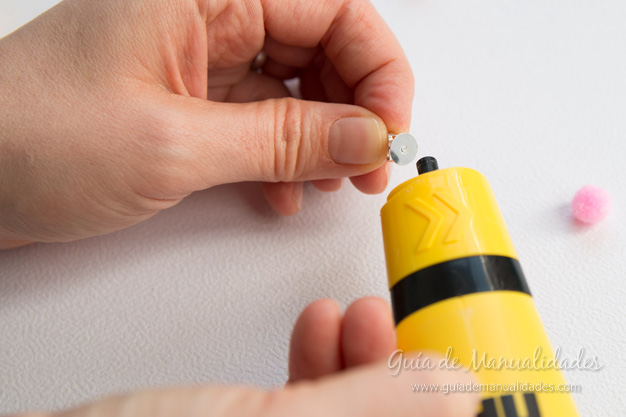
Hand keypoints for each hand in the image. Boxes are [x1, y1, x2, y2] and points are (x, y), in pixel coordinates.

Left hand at [0, 0, 413, 248]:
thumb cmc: (32, 138)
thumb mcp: (176, 144)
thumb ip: (282, 139)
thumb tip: (366, 137)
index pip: (333, 6)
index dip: (377, 67)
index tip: (389, 127)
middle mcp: (207, 11)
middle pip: (321, 44)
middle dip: (353, 107)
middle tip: (367, 165)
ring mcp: (199, 56)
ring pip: (294, 84)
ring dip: (320, 135)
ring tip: (327, 183)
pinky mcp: (190, 98)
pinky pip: (260, 116)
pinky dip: (281, 154)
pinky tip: (280, 191)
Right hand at [10, 298, 477, 415]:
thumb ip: (375, 408)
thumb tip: (456, 384)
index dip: (481, 403)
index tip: (492, 358)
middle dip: (417, 366)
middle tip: (423, 318)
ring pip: (364, 404)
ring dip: (371, 355)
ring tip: (360, 310)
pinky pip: (318, 398)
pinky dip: (328, 359)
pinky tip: (323, 322)